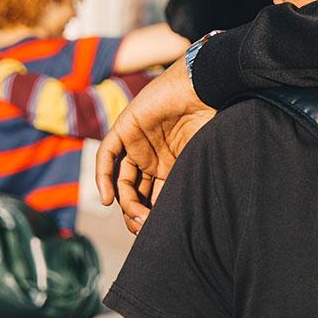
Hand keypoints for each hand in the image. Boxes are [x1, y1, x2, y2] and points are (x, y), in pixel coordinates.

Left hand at [96, 63, 215, 232]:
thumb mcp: (205, 159)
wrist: (206, 85)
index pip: (156, 198)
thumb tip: (200, 219)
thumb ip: (194, 183)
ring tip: (135, 216)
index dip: (155, 217)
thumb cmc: (215, 118)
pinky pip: (106, 156)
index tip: (159, 232)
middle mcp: (154, 158)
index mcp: (174, 166)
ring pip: (121, 181)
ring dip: (125, 202)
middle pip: (137, 194)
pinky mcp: (125, 129)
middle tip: (145, 227)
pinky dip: (103, 178)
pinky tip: (107, 199)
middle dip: (138, 215)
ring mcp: (138, 144)